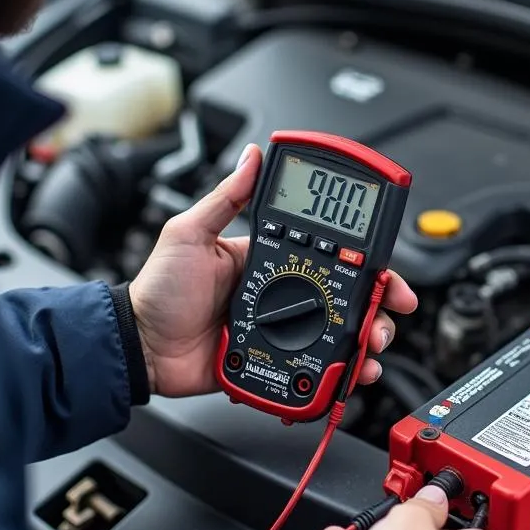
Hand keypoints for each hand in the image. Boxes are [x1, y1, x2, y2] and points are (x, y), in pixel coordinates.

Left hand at [129, 143, 418, 397]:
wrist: (141, 346)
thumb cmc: (159, 289)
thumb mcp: (190, 233)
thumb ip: (225, 198)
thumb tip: (251, 156)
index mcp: (267, 260)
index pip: (327, 254)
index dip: (362, 261)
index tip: (383, 268)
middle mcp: (280, 294)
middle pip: (344, 298)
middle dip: (377, 305)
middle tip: (389, 311)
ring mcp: (280, 330)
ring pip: (338, 334)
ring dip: (365, 339)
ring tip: (372, 345)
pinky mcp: (274, 362)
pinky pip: (315, 368)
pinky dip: (341, 373)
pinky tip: (354, 372)